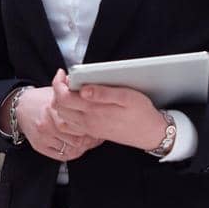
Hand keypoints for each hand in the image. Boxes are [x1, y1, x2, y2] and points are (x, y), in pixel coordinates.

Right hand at [15, 75, 102, 161]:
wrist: (21, 106)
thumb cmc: (42, 99)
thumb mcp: (58, 93)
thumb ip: (74, 97)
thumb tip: (95, 99)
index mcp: (53, 109)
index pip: (80, 124)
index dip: (92, 128)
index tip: (98, 126)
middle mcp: (47, 124)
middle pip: (77, 139)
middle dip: (90, 139)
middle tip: (96, 136)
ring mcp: (43, 137)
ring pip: (71, 149)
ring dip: (82, 147)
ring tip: (88, 142)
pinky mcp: (39, 146)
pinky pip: (61, 156)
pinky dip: (71, 153)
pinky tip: (76, 147)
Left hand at [50, 69, 164, 151]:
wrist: (150, 134)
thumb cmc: (141, 113)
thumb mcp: (127, 97)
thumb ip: (103, 93)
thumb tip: (83, 89)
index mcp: (94, 110)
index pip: (63, 98)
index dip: (58, 83)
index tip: (63, 73)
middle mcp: (88, 122)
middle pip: (59, 107)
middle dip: (58, 91)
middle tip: (68, 80)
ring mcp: (89, 128)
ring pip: (63, 117)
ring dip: (63, 102)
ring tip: (72, 90)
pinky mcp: (93, 132)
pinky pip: (72, 125)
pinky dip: (69, 113)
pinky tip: (79, 104)